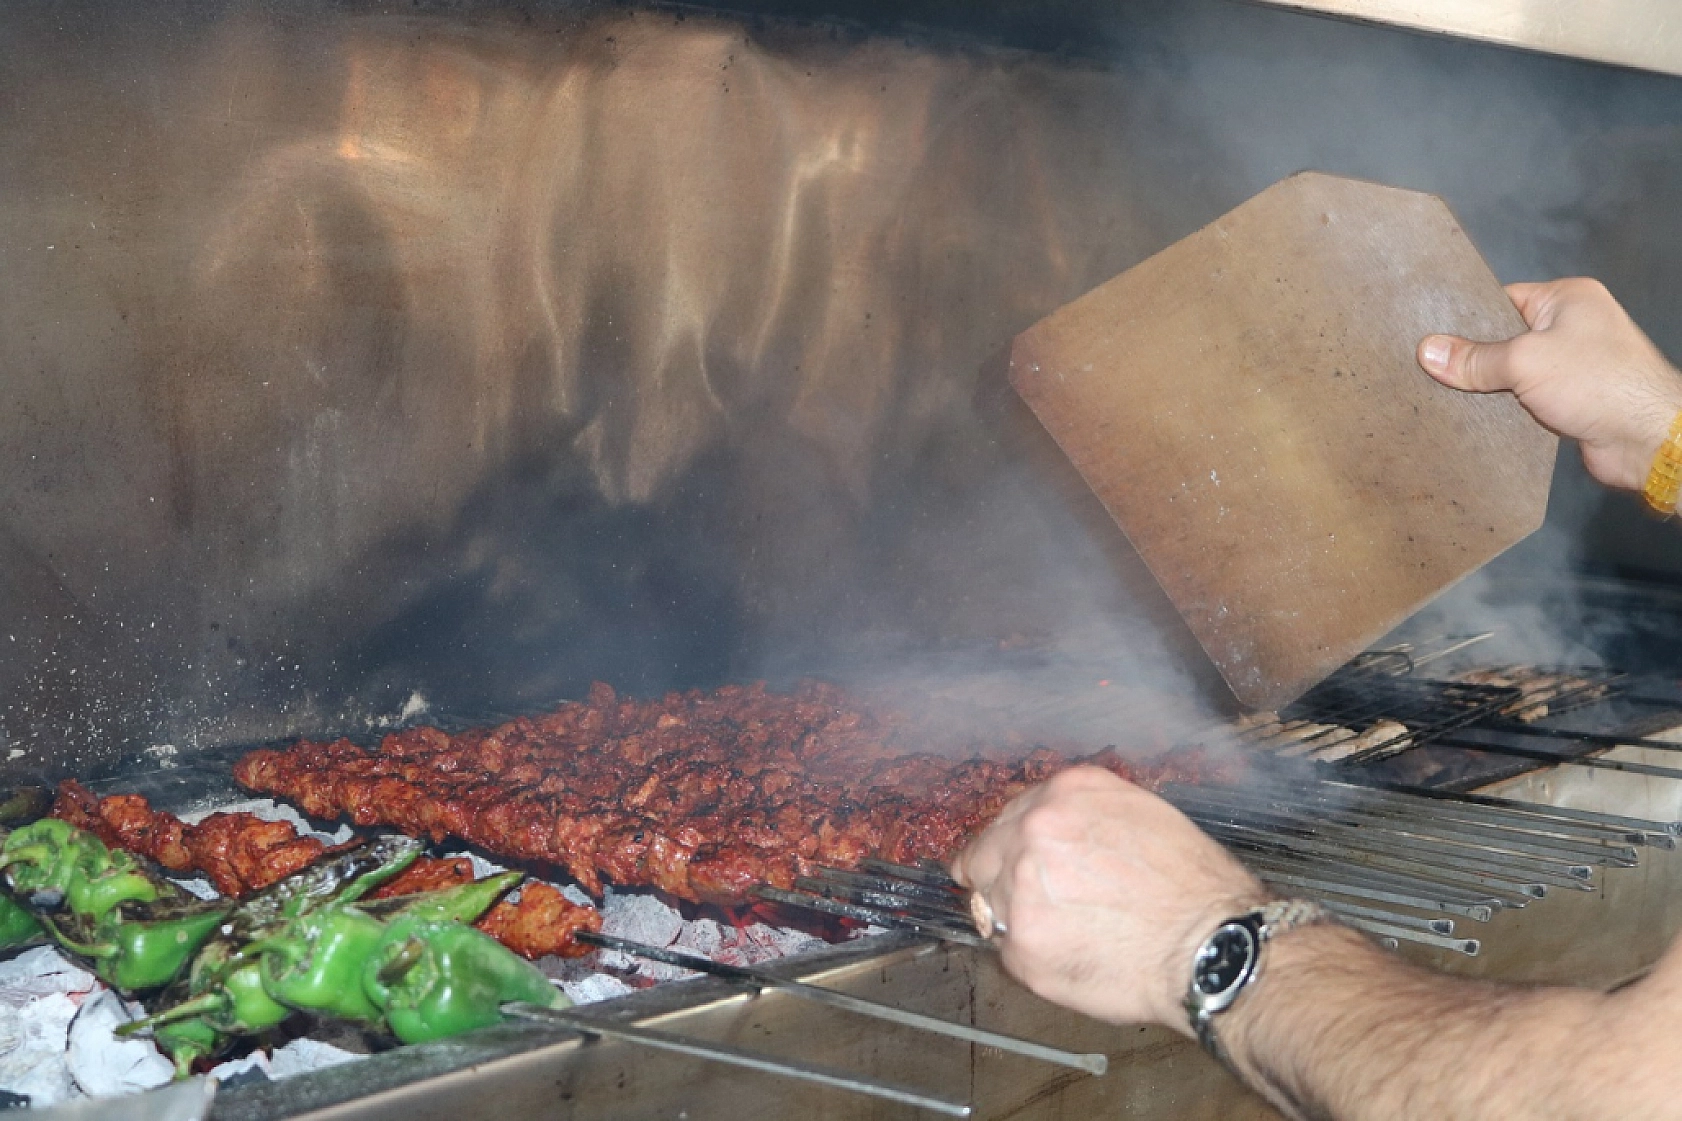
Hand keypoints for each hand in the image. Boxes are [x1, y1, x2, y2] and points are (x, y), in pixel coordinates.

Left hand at [949, 766, 1265, 1029]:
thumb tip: (1058, 834)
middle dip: (1000, 877)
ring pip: (991, 904)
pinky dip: (1033, 957)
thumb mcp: (1143, 814)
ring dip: (1019, 919)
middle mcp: (1034, 832)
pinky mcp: (1021, 944)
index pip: (1008, 814)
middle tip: (1035, 903)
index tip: (1015, 860)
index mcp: (1065, 793)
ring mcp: (1021, 888)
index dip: (1012, 843)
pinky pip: (1008, 950)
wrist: (1213, 946)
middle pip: (983, 856)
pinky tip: (1074, 956)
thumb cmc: (1195, 888)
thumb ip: (1085, 816)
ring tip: (1071, 934)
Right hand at [1418, 278, 1681, 493]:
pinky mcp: (1569, 400)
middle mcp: (1572, 327)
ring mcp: (1572, 365)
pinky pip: (1523, 398)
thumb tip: (1427, 352)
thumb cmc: (1597, 382)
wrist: (1646, 438)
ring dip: (1487, 387)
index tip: (1428, 334)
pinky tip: (1472, 417)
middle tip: (1427, 367)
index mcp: (1568, 298)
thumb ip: (1474, 359)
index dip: (1466, 317)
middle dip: (1472, 356)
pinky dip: (1503, 408)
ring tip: (1440, 393)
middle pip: (1504, 338)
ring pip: (1512, 372)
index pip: (1502, 299)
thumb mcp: (1524, 362)